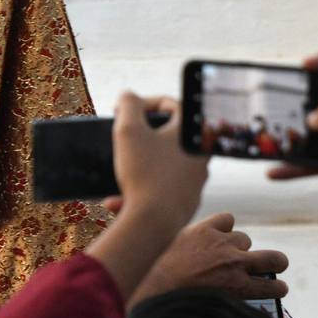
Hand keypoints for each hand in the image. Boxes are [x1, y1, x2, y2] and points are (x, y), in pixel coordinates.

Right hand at [112, 93, 208, 231]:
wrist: (157, 221)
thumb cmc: (144, 172)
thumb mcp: (128, 130)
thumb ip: (128, 104)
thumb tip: (129, 97)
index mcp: (193, 134)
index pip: (171, 105)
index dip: (143, 103)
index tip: (121, 112)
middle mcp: (202, 155)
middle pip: (169, 134)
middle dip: (140, 134)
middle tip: (121, 137)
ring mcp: (199, 179)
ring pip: (164, 162)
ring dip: (137, 163)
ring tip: (116, 168)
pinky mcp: (190, 199)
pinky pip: (163, 186)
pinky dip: (141, 187)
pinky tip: (115, 200)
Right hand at [130, 212, 288, 304]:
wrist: (155, 299)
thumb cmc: (146, 276)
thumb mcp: (147, 243)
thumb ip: (133, 222)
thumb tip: (106, 202)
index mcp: (201, 229)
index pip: (228, 220)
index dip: (227, 233)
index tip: (222, 243)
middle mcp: (222, 243)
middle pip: (246, 239)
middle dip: (245, 251)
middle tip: (243, 265)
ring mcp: (235, 264)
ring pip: (269, 258)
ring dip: (270, 267)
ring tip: (271, 276)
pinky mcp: (243, 286)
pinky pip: (272, 283)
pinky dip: (277, 287)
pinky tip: (278, 290)